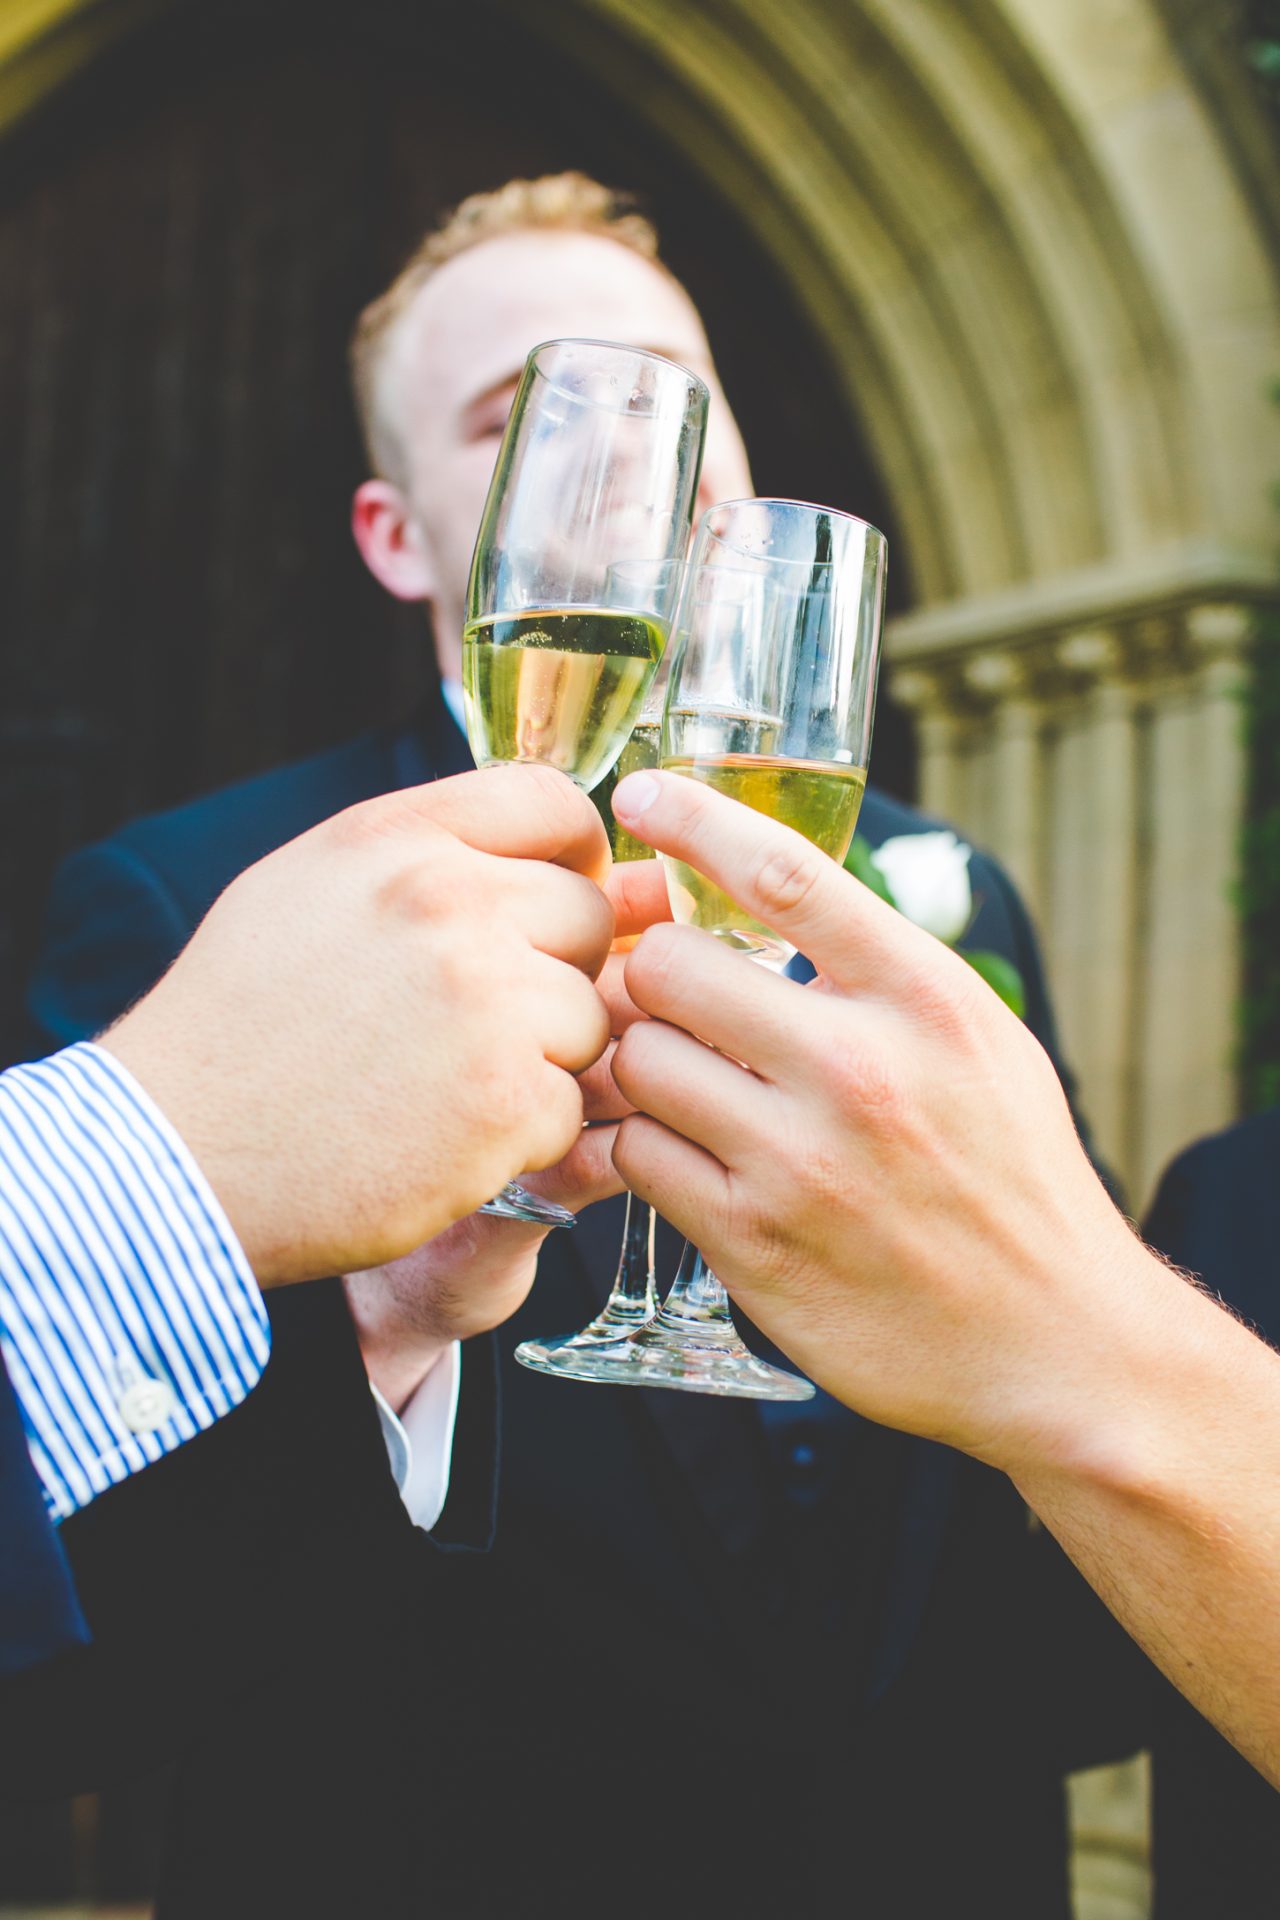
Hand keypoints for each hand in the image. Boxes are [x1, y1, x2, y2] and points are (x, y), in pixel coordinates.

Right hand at [103, 766, 613, 1286]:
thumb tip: (522, 849)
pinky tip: (442, 1141)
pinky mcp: (504, 1099)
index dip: (574, 855)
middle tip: (485, 1022)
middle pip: (586, 916)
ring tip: (445, 1086)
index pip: (553, 802)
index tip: (558, 900)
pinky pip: (569, 1107)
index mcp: (398, 840)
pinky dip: (520, 1137)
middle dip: (555, 970)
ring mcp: (486, 1001)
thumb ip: (416, 855)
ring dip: (541, 1059)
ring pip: (589, 1017)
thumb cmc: (234, 1028)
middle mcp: (450, 902)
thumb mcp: (304, 888)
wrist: (176, 1156)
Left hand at [609, 770, 1159, 1478]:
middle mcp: (860, 1068)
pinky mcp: (752, 1239)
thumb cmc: (1015, 1181)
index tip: (644, 790)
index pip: (782, 873)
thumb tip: (772, 901)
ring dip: (637, 1062)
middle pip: (671, 965)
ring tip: (672, 1077)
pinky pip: (638, 1153)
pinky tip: (673, 1149)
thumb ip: (885, 973)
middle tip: (659, 994)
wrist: (1055, 1343)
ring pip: (639, 1059)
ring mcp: (800, 1159)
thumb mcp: (984, 1044)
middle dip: (647, 972)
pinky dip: (638, 1143)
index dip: (695, 817)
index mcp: (924, 999)